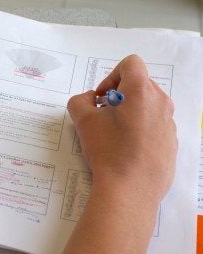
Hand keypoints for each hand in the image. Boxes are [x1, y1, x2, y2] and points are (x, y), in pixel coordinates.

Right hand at [67, 54, 176, 204]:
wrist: (131, 189)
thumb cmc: (108, 151)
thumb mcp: (82, 121)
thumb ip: (80, 101)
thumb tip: (90, 100)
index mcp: (141, 91)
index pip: (131, 64)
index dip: (112, 76)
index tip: (103, 99)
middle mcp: (161, 102)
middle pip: (140, 84)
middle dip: (121, 95)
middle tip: (105, 116)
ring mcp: (169, 122)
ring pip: (149, 105)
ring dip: (131, 112)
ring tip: (115, 134)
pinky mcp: (172, 142)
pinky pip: (155, 125)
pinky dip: (141, 129)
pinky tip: (127, 150)